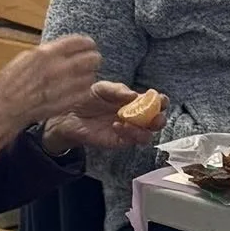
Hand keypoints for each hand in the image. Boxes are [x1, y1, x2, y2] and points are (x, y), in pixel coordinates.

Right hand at [0, 36, 105, 167]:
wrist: (3, 107)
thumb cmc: (9, 82)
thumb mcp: (25, 58)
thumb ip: (47, 52)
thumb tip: (63, 48)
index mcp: (46, 53)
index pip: (79, 42)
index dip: (87, 43)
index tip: (89, 45)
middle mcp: (58, 68)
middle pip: (92, 58)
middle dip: (92, 59)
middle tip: (90, 61)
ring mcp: (64, 86)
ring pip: (91, 76)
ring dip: (88, 75)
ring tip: (81, 77)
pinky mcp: (67, 101)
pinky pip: (86, 92)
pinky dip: (84, 90)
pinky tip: (76, 90)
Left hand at [43, 81, 166, 156]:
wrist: (67, 115)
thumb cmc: (86, 99)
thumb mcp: (102, 88)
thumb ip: (118, 90)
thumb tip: (135, 95)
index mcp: (136, 102)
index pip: (156, 103)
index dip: (162, 101)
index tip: (160, 99)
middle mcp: (135, 117)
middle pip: (157, 122)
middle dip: (160, 119)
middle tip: (155, 116)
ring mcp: (128, 131)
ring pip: (147, 136)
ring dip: (143, 129)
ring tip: (129, 121)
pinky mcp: (118, 141)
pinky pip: (130, 141)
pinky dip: (127, 134)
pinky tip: (116, 125)